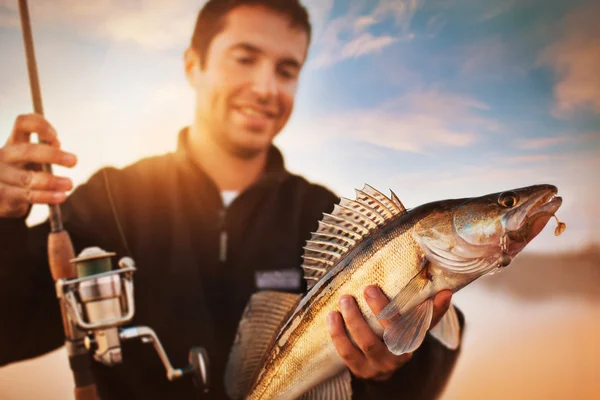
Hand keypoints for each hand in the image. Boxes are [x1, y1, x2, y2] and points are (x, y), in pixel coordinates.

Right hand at [0, 114, 76, 217]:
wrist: (2, 199)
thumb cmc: (23, 174)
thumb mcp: (33, 159)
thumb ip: (45, 150)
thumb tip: (56, 143)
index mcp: (14, 142)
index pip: (22, 123)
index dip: (39, 125)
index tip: (55, 136)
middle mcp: (3, 155)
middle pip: (27, 150)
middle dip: (53, 155)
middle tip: (74, 161)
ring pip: (27, 177)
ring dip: (52, 181)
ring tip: (69, 184)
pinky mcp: (1, 195)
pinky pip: (26, 195)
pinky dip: (46, 196)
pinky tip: (60, 197)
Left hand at [327, 286, 451, 381]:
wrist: (383, 366)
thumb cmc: (399, 336)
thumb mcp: (414, 325)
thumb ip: (428, 310)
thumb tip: (447, 292)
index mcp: (413, 342)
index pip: (420, 325)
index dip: (424, 310)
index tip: (430, 292)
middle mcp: (398, 357)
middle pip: (390, 335)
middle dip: (379, 310)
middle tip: (368, 288)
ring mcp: (378, 366)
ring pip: (366, 344)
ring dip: (353, 321)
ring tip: (344, 300)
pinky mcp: (360, 370)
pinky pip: (347, 354)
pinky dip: (338, 335)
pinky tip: (332, 317)